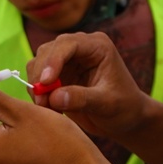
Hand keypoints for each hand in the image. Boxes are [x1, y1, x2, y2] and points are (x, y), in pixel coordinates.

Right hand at [28, 34, 162, 163]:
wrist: (126, 119)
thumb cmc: (124, 107)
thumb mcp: (107, 104)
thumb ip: (82, 99)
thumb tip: (54, 96)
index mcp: (97, 46)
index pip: (68, 44)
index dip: (53, 61)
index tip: (44, 83)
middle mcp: (80, 48)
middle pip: (48, 51)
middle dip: (40, 75)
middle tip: (41, 101)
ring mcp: (67, 60)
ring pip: (39, 63)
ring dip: (36, 85)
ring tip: (47, 107)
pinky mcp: (58, 75)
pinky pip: (38, 79)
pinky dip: (38, 93)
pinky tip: (49, 108)